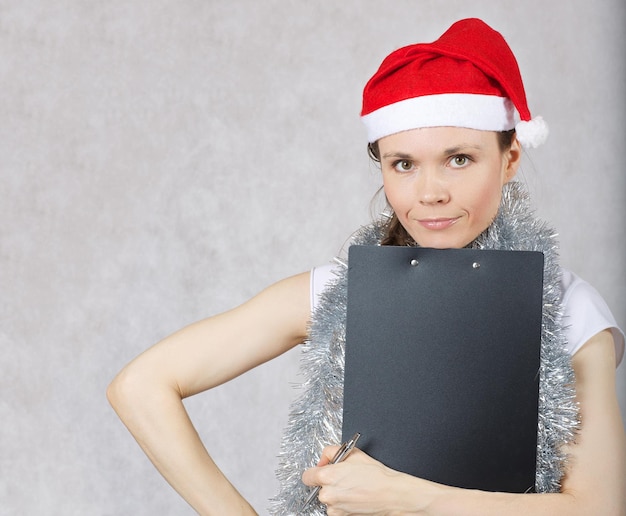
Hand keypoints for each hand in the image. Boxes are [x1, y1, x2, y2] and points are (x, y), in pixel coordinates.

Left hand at [302, 446, 425, 514]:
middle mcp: (327, 494)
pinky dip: (342, 503)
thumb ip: (331, 452)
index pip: (307, 476)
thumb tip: (324, 459)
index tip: (322, 471)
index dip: (315, 471)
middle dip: (328, 482)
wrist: (390, 494)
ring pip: (328, 499)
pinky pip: (336, 508)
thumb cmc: (375, 475)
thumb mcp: (353, 453)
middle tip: (344, 477)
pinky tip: (354, 496)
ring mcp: (334, 508)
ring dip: (336, 494)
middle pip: (318, 487)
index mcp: (327, 476)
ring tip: (352, 487)